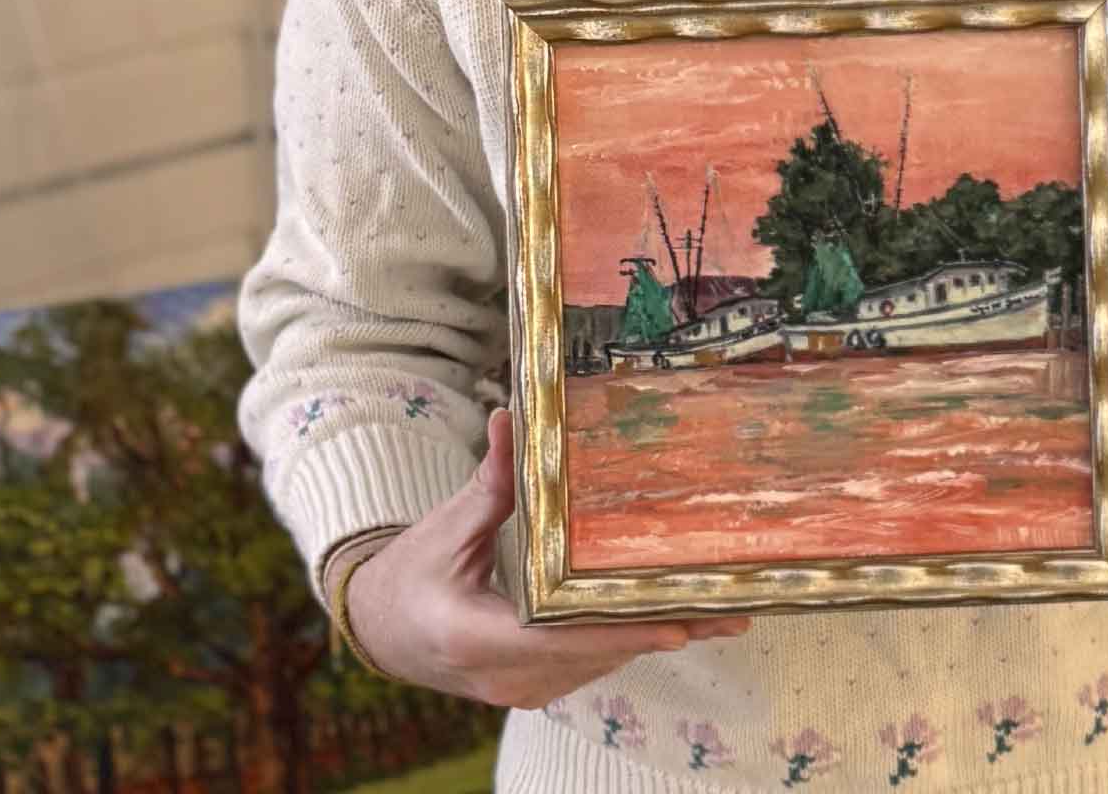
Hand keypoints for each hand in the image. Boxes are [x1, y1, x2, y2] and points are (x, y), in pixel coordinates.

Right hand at [344, 407, 749, 707]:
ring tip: (719, 608)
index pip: (562, 637)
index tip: (677, 621)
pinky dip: (628, 638)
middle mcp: (503, 676)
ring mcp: (519, 689)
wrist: (380, 627)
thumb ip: (489, 481)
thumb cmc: (411, 574)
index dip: (622, 629)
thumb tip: (511, 419)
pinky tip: (675, 616)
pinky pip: (588, 663)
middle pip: (595, 652)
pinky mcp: (531, 686)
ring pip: (598, 661)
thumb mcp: (446, 525)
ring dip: (655, 633)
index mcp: (475, 636)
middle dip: (662, 625)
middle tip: (727, 603)